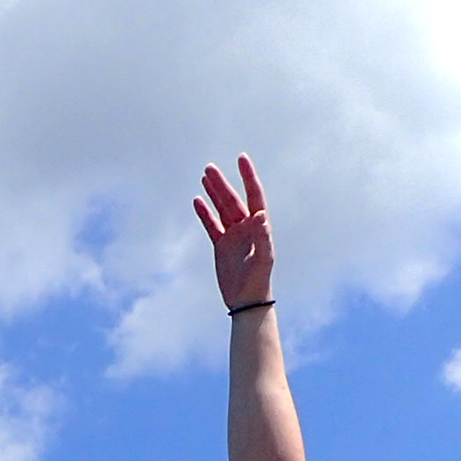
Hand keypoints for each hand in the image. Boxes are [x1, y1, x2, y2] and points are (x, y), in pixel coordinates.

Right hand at [193, 153, 273, 309]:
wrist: (247, 301)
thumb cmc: (259, 280)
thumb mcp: (263, 259)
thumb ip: (263, 236)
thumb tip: (261, 214)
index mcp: (258, 227)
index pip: (254, 196)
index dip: (248, 177)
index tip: (241, 159)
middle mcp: (246, 227)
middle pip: (232, 200)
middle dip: (222, 184)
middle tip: (210, 168)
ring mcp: (233, 235)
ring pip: (221, 209)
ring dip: (213, 193)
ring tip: (204, 176)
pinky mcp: (221, 246)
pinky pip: (212, 225)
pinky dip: (205, 213)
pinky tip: (197, 201)